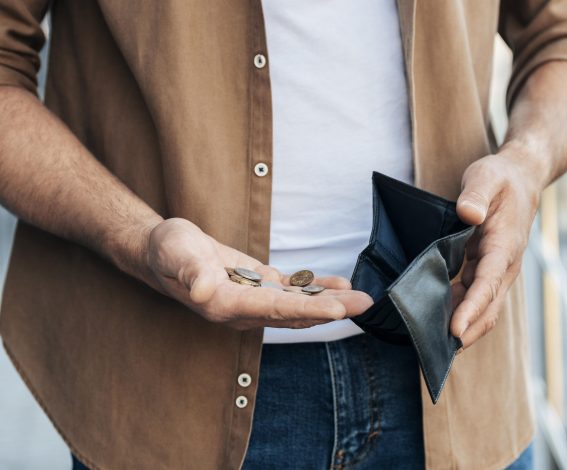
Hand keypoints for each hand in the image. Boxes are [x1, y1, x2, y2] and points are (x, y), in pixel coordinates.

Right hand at [145, 218, 373, 329]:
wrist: (163, 251)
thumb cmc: (168, 251)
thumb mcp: (175, 254)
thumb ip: (191, 272)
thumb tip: (202, 291)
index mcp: (226, 304)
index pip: (274, 309)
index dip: (308, 310)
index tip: (338, 309)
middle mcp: (244, 309)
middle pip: (294, 313)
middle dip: (331, 309)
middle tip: (365, 305)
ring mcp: (253, 299)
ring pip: (298, 304)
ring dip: (330, 301)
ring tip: (362, 299)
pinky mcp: (259, 286)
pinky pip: (293, 291)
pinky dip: (316, 288)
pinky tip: (339, 284)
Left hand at [450, 150, 543, 349]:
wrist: (521, 179)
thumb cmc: (501, 178)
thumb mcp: (486, 176)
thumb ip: (477, 195)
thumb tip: (468, 213)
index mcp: (505, 246)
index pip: (489, 283)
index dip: (472, 309)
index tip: (456, 330)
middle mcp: (504, 265)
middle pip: (488, 307)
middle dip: (467, 331)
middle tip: (437, 353)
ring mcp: (496, 271)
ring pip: (481, 308)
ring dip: (461, 327)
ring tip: (431, 345)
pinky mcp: (486, 270)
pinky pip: (473, 298)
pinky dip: (457, 313)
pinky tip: (434, 321)